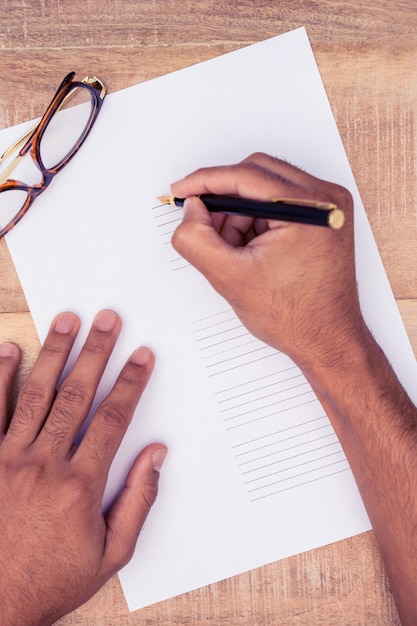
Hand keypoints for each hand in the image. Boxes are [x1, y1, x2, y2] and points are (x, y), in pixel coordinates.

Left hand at [0, 310, 166, 625]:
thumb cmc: (52, 579)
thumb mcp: (111, 553)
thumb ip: (138, 501)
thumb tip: (156, 456)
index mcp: (80, 485)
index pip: (113, 419)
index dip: (131, 382)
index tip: (143, 356)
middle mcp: (44, 464)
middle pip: (77, 395)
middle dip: (97, 352)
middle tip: (108, 319)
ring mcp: (9, 460)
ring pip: (37, 394)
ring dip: (55, 353)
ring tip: (68, 320)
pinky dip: (0, 378)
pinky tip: (10, 350)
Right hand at [171, 152, 366, 377]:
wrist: (326, 340)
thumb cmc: (295, 316)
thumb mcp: (229, 278)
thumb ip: (196, 238)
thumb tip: (191, 209)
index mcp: (310, 207)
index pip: (246, 175)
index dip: (205, 181)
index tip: (181, 190)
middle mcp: (326, 199)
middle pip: (256, 173)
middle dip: (224, 200)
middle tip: (203, 225)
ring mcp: (328, 206)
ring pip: (265, 187)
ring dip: (240, 213)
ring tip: (235, 251)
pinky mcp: (323, 217)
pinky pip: (279, 202)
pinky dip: (256, 220)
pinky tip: (251, 249)